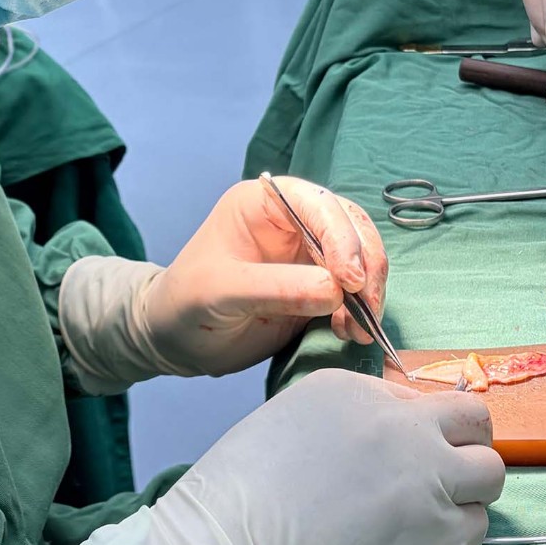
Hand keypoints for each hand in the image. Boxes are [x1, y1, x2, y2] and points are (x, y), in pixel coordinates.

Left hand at [142, 176, 388, 375]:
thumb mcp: (222, 291)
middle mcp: (294, 222)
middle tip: (365, 307)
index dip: (342, 237)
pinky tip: (348, 331)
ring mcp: (310, 255)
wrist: (176, 341)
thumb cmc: (186, 303)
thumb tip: (336, 290)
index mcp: (265, 203)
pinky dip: (362, 311)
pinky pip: (356, 292)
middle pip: (352, 228)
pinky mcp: (320, 288)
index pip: (319, 204)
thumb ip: (278, 288)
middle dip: (366, 266)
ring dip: (369, 293)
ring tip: (355, 328)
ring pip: (362, 259)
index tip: (350, 279)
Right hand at [148, 370, 504, 544]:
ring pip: (490, 475)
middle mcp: (402, 424)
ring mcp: (427, 479)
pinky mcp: (437, 537)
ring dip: (466, 493)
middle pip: (474, 423)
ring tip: (426, 517)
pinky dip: (454, 538)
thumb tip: (390, 439)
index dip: (414, 431)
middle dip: (463, 446)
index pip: (418, 399)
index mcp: (356, 389)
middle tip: (437, 477)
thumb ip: (348, 420)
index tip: (394, 459)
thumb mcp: (288, 421)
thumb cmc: (238, 493)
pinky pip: (475, 529)